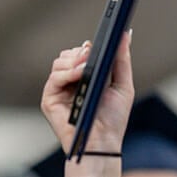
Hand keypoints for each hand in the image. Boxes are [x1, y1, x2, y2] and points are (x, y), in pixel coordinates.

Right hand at [40, 32, 134, 153]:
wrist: (103, 142)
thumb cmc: (113, 119)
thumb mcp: (123, 85)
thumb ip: (122, 60)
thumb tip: (126, 34)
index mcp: (86, 79)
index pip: (80, 55)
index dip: (87, 48)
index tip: (96, 43)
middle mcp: (71, 83)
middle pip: (68, 55)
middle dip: (80, 52)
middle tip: (91, 53)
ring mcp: (59, 90)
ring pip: (59, 62)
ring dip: (74, 61)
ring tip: (88, 67)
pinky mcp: (50, 99)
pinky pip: (54, 77)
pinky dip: (68, 73)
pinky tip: (80, 74)